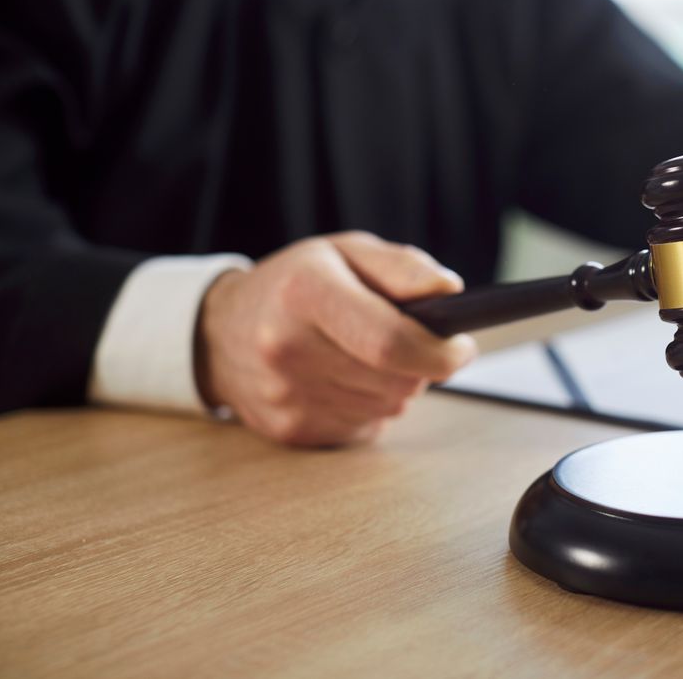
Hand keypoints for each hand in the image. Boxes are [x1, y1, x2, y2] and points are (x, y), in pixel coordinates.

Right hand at [195, 232, 477, 446]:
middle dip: (422, 366)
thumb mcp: (345, 252)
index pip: (390, 341)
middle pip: (395, 379)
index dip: (439, 352)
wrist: (219, 331)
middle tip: (417, 345)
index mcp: (304, 293)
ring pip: (386, 407)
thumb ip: (402, 267)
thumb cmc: (296, 284)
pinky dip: (370, 406)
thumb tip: (451, 292)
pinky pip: (363, 427)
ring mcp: (284, 395)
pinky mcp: (288, 429)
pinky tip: (348, 380)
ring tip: (372, 357)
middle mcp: (287, 347)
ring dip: (397, 386)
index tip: (463, 347)